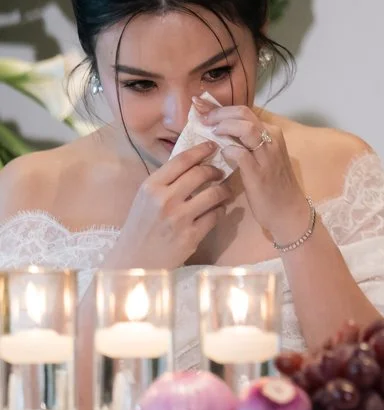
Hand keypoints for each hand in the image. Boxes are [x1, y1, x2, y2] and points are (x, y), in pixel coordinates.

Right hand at [103, 143, 230, 268]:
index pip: (182, 160)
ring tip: (223, 192)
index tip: (212, 147)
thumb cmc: (140, 227)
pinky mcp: (191, 236)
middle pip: (202, 173)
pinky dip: (220, 211)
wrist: (133, 262)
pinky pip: (216, 215)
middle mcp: (165, 200)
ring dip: (224, 190)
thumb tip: (193, 161)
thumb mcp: (145, 199)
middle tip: (219, 173)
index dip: (201, 150)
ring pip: (215, 193)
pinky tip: (217, 211)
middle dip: (216, 170)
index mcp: (151, 187)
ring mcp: (179, 218)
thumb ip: (165, 182)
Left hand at [193, 95, 316, 254]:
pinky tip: (220, 152)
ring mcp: (267, 155)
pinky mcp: (259, 172)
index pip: (243, 112)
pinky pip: (242, 154)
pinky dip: (228, 150)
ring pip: (245, 129)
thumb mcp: (261, 158)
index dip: (218, 107)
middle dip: (217, 112)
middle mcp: (271, 139)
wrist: (288, 210)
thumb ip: (244, 144)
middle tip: (199, 114)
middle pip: (243, 114)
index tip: (199, 104)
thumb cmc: (272, 185)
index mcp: (271, 134)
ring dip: (224, 126)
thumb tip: (217, 133)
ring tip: (209, 131)